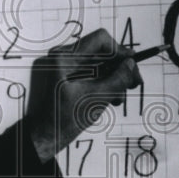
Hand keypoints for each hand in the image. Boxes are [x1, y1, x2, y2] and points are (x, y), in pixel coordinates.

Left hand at [25, 28, 142, 161]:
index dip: (120, 51)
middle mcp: (61, 57)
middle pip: (100, 52)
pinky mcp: (63, 75)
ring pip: (96, 64)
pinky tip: (109, 98)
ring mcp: (61, 66)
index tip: (132, 65)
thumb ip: (117, 79)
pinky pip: (88, 72)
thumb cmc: (64, 121)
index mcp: (64, 58)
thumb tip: (131, 64)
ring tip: (119, 98)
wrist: (44, 137)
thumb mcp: (97, 99)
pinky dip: (101, 83)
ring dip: (112, 78)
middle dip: (118, 68)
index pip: (100, 40)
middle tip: (134, 83)